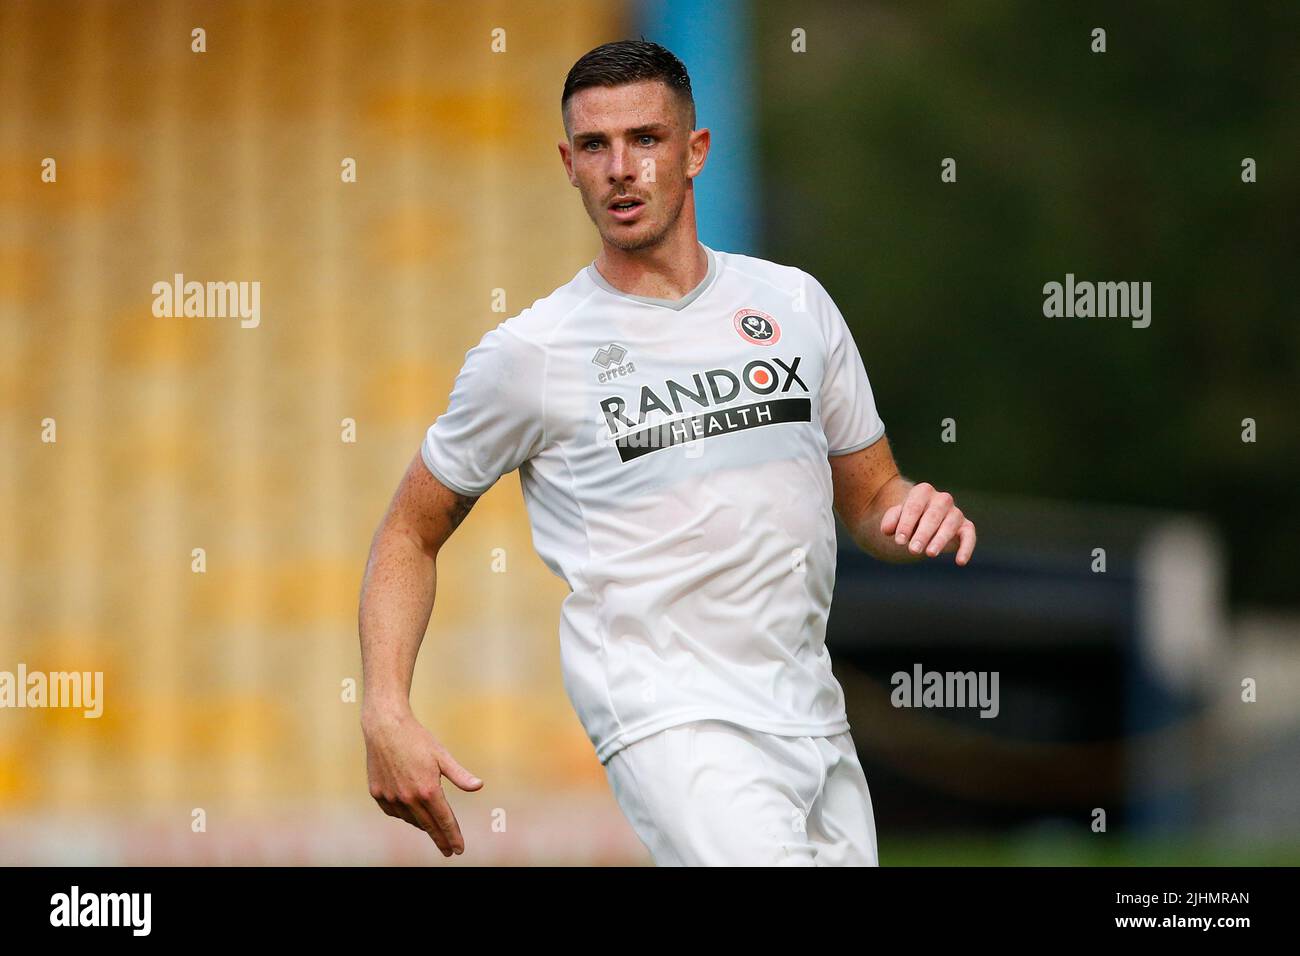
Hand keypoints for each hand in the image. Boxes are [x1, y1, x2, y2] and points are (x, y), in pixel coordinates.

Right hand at [363, 708, 482, 856]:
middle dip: (440, 839)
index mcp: (428, 790)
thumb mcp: (442, 756)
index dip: (453, 836)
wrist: (385, 728)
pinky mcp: (377, 794)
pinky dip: (405, 814)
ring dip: (423, 824)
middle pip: (429, 826)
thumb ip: (460, 775)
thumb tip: (479, 786)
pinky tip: (411, 811)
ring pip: (411, 820)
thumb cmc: (417, 740)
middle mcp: (409, 798)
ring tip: (432, 826)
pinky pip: (395, 812)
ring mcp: (391, 798)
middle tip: (449, 850)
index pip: (445, 820)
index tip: (459, 849)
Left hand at [880, 482, 975, 565]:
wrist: (923, 519)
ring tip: (930, 554)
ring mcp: (955, 512)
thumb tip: (887, 530)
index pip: (914, 507)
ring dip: (940, 540)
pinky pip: (969, 535)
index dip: (906, 524)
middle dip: (922, 534)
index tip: (899, 541)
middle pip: (932, 516)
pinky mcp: (966, 526)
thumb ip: (890, 520)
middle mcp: (942, 499)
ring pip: (949, 525)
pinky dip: (967, 548)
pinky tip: (960, 562)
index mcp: (923, 491)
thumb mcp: (896, 517)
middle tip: (913, 550)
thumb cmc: (908, 518)